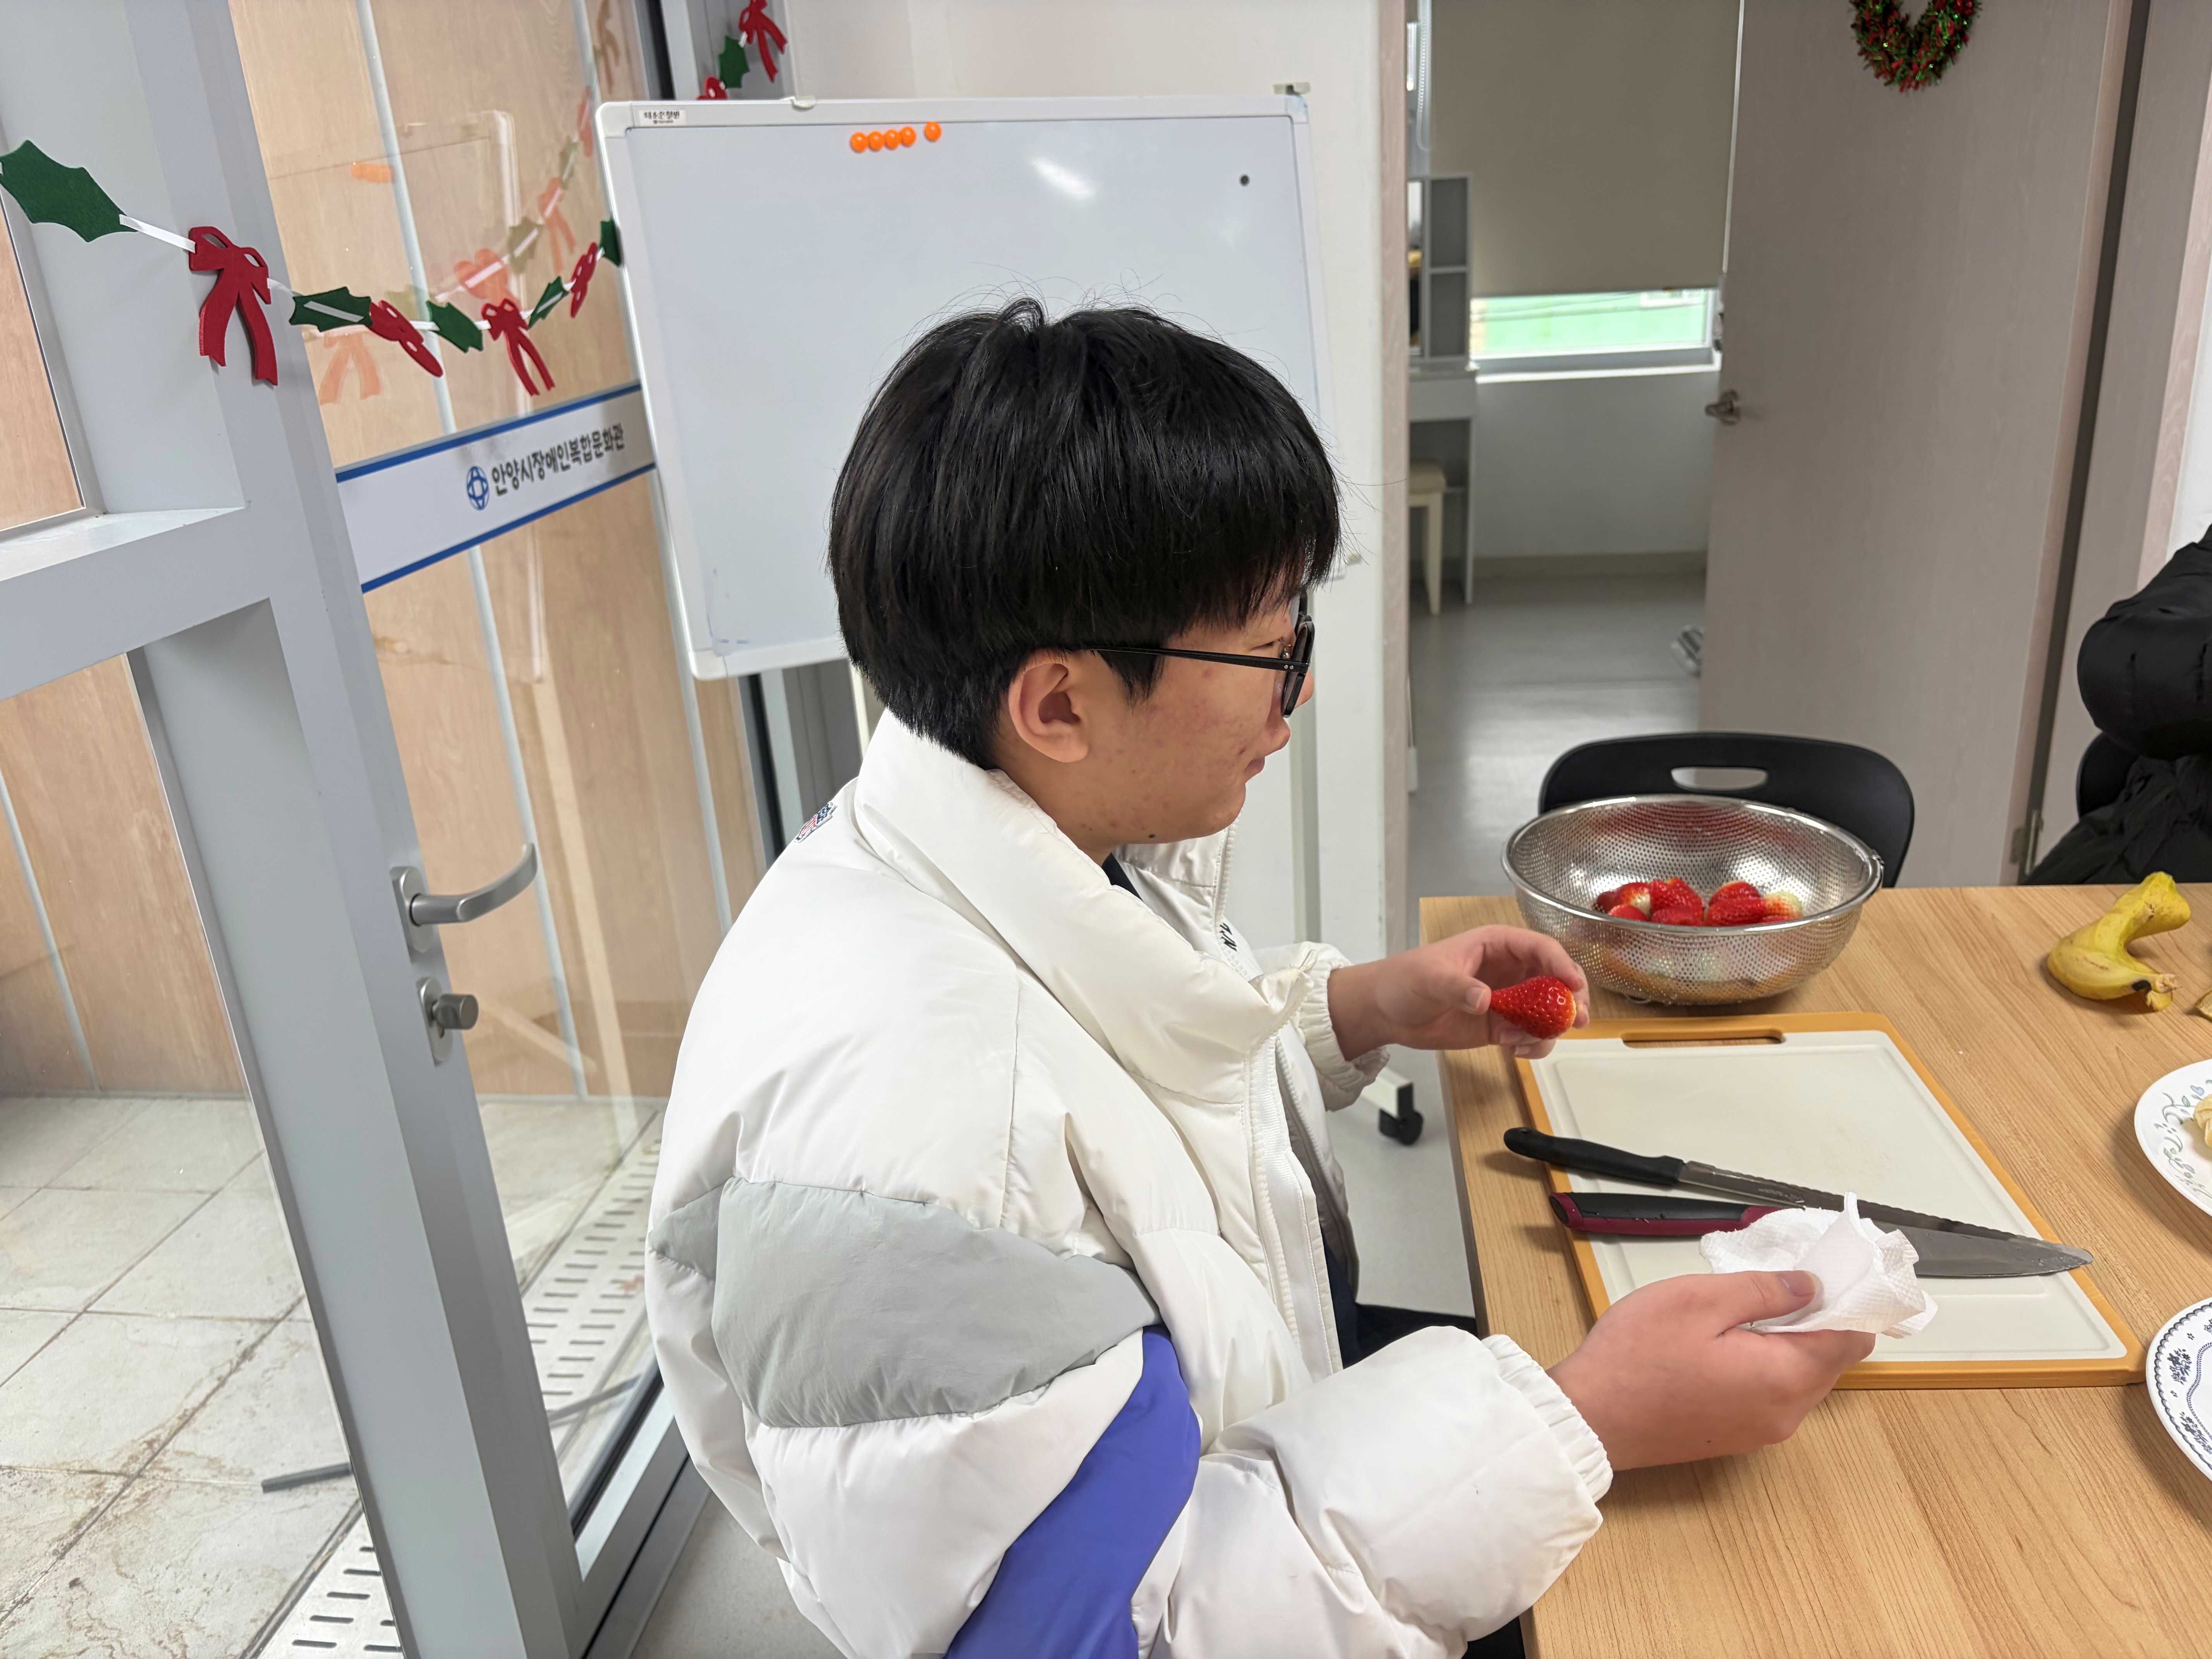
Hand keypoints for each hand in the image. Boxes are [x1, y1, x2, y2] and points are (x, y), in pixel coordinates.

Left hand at [1325, 926, 1589, 1057]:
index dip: (1562, 965)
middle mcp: (1510, 970)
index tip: (1574, 985)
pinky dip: (1532, 1044)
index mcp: (1497, 945)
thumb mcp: (1429, 977)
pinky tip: (1514, 1050)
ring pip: (1548, 1011)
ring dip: (1551, 1028)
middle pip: (1556, 979)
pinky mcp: (1501, 1025)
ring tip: (1527, 1043)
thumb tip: (1485, 999)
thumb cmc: (1406, 979)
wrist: (1387, 1010)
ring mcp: (1508, 999)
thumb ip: (1458, 987)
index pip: (1541, 949)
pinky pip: (1531, 1034)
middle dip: (1570, 999)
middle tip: (1576, 1019)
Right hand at [1546, 1272, 1874, 1469]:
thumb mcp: (1698, 1300)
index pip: (1851, 1341)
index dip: (1846, 1304)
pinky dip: (1767, 1369)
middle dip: (1816, 1323)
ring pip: (1801, 1381)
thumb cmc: (1639, 1353)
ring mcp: (1761, 1433)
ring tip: (1743, 1314)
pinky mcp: (1735, 1440)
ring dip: (1789, 1346)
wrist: (1590, 1418)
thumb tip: (1812, 1287)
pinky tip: (1727, 1348)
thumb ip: (1764, 1291)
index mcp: (1784, 1378)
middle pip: (1829, 1363)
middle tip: (1775, 1286)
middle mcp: (1785, 1415)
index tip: (1821, 1276)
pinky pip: (1774, 1398)